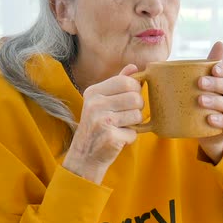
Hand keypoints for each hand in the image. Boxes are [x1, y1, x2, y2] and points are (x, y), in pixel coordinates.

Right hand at [62, 65, 143, 183]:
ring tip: (120, 127)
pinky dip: (129, 138)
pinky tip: (117, 139)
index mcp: (94, 92)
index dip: (135, 90)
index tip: (129, 100)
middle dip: (137, 108)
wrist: (84, 156)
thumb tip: (134, 67)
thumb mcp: (102, 101)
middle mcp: (95, 104)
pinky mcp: (109, 137)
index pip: (127, 82)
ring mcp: (101, 120)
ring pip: (137, 115)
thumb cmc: (97, 126)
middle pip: (135, 98)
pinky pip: (134, 133)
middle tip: (126, 116)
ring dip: (134, 124)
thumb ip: (118, 83)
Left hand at [197, 41, 222, 163]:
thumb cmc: (203, 101)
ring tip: (200, 100)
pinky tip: (210, 119)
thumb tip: (219, 42)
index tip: (213, 69)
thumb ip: (206, 65)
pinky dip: (221, 121)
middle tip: (200, 82)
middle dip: (216, 83)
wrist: (204, 129)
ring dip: (216, 101)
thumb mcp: (201, 83)